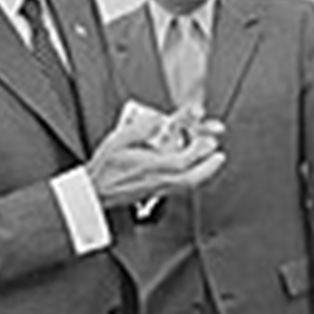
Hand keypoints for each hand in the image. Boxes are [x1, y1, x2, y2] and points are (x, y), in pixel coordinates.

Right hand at [86, 110, 224, 207]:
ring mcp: (158, 189)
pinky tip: (193, 174)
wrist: (95, 192)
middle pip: (192, 177)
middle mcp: (158, 179)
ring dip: (203, 173)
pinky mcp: (155, 194)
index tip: (209, 141)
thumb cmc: (105, 167)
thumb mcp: (119, 139)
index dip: (198, 149)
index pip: (183, 159)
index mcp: (151, 165)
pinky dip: (191, 180)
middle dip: (208, 165)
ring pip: (188, 184)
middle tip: (219, 155)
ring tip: (213, 163)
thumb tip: (158, 119)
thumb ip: (141, 128)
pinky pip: (180, 188)